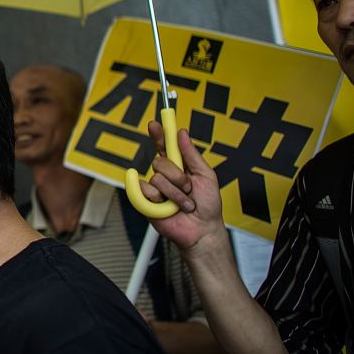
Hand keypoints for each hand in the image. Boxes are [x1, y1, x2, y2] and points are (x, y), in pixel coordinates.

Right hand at [139, 120, 226, 255]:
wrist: (203, 230)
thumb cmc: (208, 205)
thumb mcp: (207, 175)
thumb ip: (192, 154)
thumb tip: (182, 133)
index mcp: (179, 166)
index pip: (164, 145)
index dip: (159, 133)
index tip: (155, 123)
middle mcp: (164, 175)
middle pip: (159, 161)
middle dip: (178, 176)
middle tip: (189, 188)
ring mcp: (155, 188)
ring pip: (156, 179)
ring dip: (175, 194)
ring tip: (184, 204)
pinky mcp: (146, 201)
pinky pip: (145, 191)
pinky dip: (160, 200)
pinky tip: (168, 207)